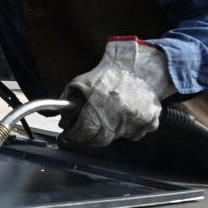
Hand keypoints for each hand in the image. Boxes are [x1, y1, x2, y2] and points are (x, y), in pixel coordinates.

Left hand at [59, 38, 175, 147]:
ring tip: (107, 115)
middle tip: (83, 133)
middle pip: (99, 141)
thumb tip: (58, 117)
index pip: (83, 133)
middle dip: (88, 139)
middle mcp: (118, 118)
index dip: (72, 138)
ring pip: (117, 137)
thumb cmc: (108, 74)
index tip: (67, 139)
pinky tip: (124, 114)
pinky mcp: (150, 123)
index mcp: (99, 107)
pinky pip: (134, 134)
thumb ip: (67, 101)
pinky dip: (127, 128)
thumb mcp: (80, 83)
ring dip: (109, 131)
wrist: (138, 66)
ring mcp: (136, 122)